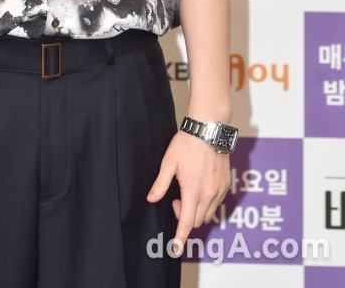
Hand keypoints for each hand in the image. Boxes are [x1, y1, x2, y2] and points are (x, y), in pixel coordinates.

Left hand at [146, 130, 230, 251]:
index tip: (175, 249)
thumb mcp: (169, 162)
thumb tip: (151, 199)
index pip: (186, 222)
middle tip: (175, 199)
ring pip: (208, 214)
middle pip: (197, 221)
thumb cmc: (187, 143)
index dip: (180, 238)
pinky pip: (216, 203)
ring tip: (187, 191)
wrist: (210, 129)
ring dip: (196, 210)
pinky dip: (207, 203)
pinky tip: (199, 187)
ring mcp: (220, 190)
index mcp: (193, 190)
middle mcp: (209, 194)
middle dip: (185, 217)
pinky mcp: (226, 184)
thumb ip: (160, 183)